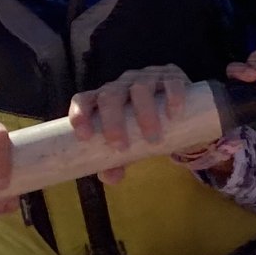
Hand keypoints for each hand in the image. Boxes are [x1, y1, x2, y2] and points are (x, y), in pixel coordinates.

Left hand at [68, 64, 199, 182]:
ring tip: (153, 139)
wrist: (175, 110)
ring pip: (140, 88)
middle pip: (110, 95)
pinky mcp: (172, 76)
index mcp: (104, 99)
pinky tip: (173, 113)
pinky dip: (172, 95)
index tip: (85, 137)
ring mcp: (147, 78)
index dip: (80, 114)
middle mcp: (122, 85)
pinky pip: (170, 82)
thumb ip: (116, 162)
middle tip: (120, 147)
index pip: (84, 99)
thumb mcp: (128, 146)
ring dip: (145, 114)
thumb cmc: (142, 129)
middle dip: (113, 120)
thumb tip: (111, 177)